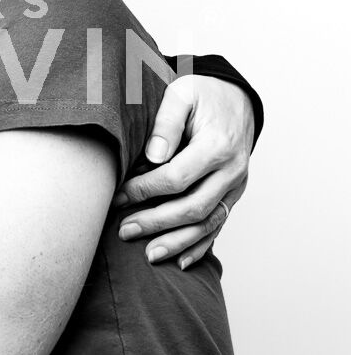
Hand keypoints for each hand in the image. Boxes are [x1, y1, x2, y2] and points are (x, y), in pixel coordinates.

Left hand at [115, 75, 253, 267]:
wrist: (237, 99)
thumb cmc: (203, 95)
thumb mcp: (182, 94)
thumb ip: (166, 121)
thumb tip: (154, 155)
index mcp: (217, 145)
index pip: (177, 178)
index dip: (144, 191)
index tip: (117, 197)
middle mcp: (232, 170)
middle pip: (193, 207)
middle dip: (156, 223)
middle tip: (124, 231)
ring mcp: (236, 186)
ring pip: (208, 223)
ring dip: (178, 242)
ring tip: (149, 255)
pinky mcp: (233, 195)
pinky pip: (219, 225)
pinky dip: (200, 245)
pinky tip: (181, 261)